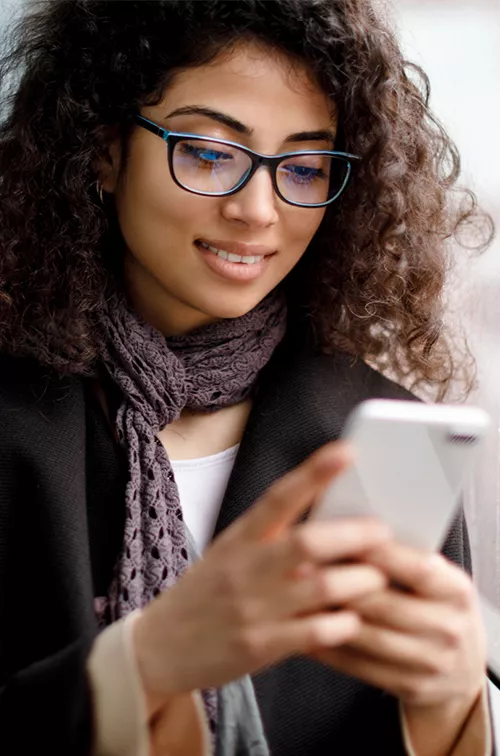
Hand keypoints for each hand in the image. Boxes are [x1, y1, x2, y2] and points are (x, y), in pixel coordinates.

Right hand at [133, 442, 389, 703]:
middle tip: (382, 531)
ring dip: (360, 581)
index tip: (346, 451)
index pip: (279, 497)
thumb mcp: (228, 553)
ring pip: (322, 587)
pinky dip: (343, 624)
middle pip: (308, 542)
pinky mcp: (260, 646)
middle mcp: (246, 568)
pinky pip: (316, 633)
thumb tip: (329, 517)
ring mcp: (253, 608)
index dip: (314, 472)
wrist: (160, 647)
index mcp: (239, 538)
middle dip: (353, 534)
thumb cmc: (205, 594)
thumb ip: (270, 537)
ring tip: (379, 577)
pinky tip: (352, 619)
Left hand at [311, 541, 486, 752]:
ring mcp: (431, 661)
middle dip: (339, 583)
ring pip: (366, 634)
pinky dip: (327, 646)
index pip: (417, 568)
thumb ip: (404, 558)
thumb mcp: (438, 580)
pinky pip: (357, 664)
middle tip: (303, 566)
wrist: (462, 667)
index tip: (342, 536)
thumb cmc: (439, 609)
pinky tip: (304, 628)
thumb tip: (352, 532)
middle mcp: (449, 627)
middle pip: (384, 603)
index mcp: (457, 591)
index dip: (378, 553)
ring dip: (326, 614)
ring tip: (297, 594)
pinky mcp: (409, 685)